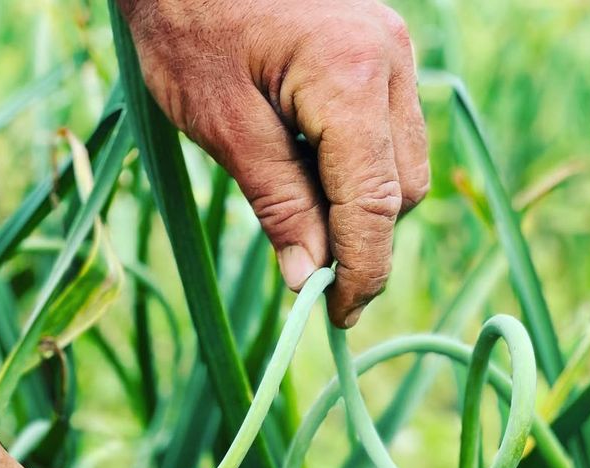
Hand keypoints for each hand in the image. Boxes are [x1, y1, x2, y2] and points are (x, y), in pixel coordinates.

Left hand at [120, 0, 429, 326]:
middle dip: (362, 241)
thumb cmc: (187, 21)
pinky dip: (358, 171)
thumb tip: (308, 277)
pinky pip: (389, 135)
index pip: (374, 206)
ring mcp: (392, 53)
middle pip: (400, 192)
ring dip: (362, 208)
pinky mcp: (381, 52)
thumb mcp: (222, 126)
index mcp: (349, 79)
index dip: (360, 272)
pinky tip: (312, 171)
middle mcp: (389, 63)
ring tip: (303, 214)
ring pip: (402, 166)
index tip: (336, 316)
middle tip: (311, 274)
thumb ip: (277, 203)